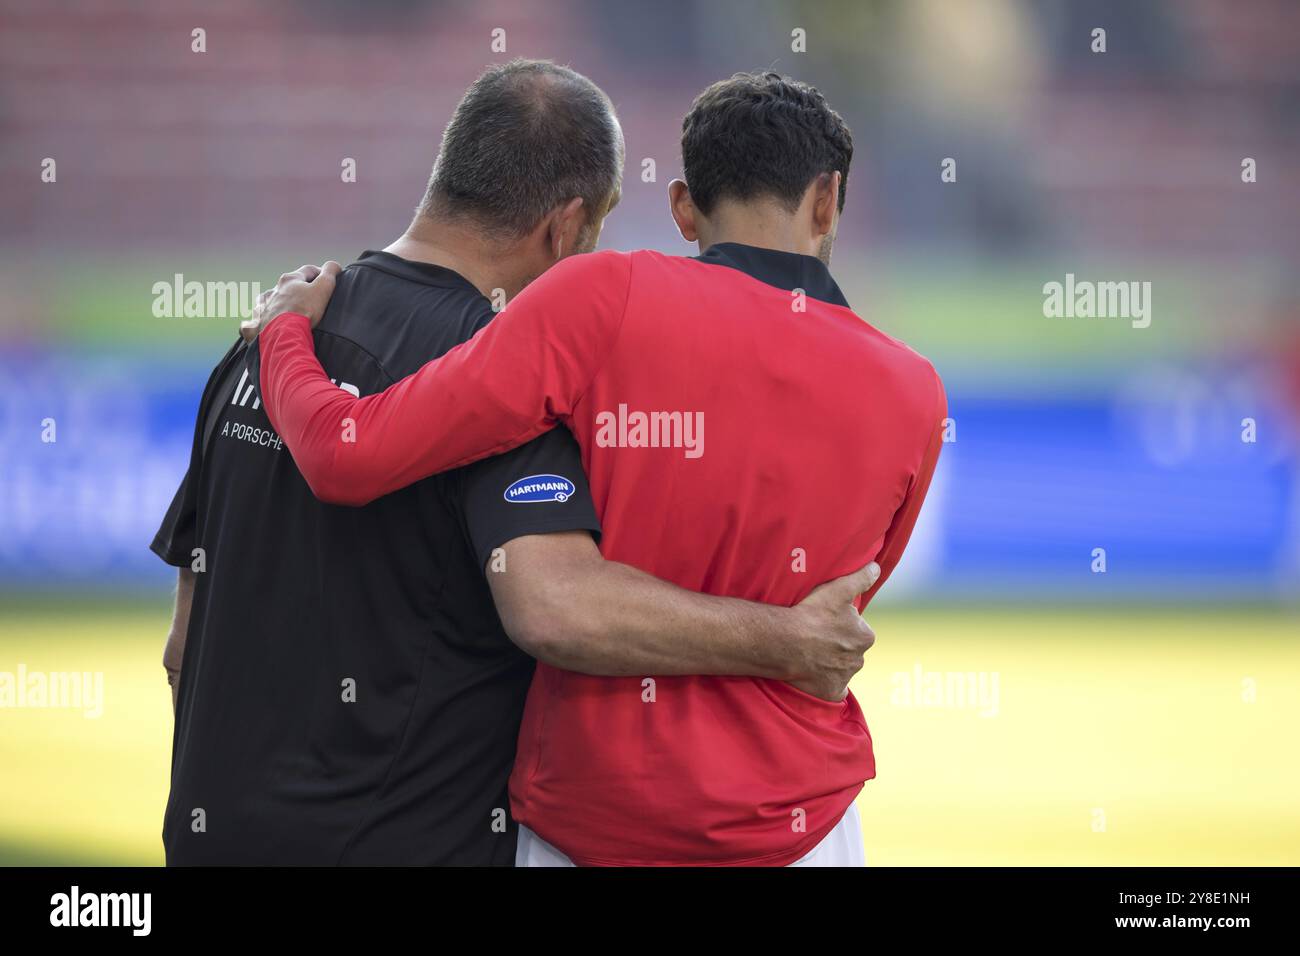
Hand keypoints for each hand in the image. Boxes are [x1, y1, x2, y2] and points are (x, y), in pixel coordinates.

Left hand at [240, 261, 342, 341]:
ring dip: (274, 305)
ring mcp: (261, 308)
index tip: (327, 279)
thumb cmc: (304, 311)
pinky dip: (256, 324)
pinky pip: (252, 323)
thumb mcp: (323, 289)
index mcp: (289, 281)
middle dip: (297, 290)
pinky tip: (259, 328)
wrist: (283, 335)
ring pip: (267, 302)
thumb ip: (330, 274)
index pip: (307, 271)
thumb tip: (334, 265)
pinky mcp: (255, 326)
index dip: (320, 273)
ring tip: (283, 314)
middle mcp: (272, 291)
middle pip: (286, 286)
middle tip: (309, 300)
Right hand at [787, 562, 879, 701]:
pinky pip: (832, 689)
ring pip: (840, 668)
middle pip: (850, 650)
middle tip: (816, 636)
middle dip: (837, 645)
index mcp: (865, 636)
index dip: (841, 625)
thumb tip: (876, 567)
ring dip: (830, 662)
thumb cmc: (812, 613)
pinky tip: (813, 674)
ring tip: (810, 652)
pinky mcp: (830, 692)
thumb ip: (860, 578)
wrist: (785, 642)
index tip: (825, 621)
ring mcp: (844, 677)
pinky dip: (825, 683)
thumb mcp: (838, 589)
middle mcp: (859, 659)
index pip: (857, 630)